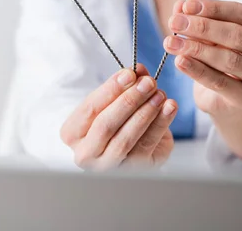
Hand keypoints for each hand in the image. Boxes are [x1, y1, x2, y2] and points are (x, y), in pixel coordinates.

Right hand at [60, 64, 177, 170]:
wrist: (129, 147)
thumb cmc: (113, 120)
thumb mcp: (111, 100)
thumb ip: (122, 85)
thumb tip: (138, 71)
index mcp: (72, 133)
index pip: (90, 108)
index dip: (111, 90)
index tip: (129, 73)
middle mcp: (86, 154)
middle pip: (106, 125)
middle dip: (129, 101)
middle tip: (147, 83)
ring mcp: (109, 167)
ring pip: (126, 138)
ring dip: (146, 112)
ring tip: (159, 93)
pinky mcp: (134, 171)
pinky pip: (147, 145)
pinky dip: (161, 124)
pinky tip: (169, 107)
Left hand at [163, 0, 241, 115]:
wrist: (224, 96)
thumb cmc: (221, 55)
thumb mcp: (211, 34)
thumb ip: (197, 19)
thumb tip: (179, 6)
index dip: (213, 8)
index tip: (185, 6)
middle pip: (238, 36)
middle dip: (202, 27)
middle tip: (174, 22)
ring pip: (230, 60)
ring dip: (196, 48)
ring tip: (170, 42)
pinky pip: (220, 83)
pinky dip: (197, 71)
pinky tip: (179, 61)